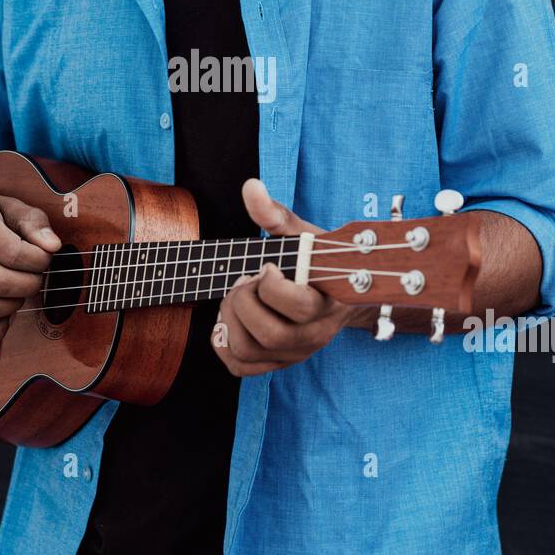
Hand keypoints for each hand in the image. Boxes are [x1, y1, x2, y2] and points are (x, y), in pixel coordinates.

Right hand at [0, 184, 61, 342]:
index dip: (40, 261)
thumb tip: (52, 247)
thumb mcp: (6, 204)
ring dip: (14, 305)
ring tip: (19, 288)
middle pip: (1, 285)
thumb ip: (33, 222)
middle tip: (35, 275)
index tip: (44, 257)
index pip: (13, 254)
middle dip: (30, 284)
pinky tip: (4, 313)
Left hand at [210, 178, 358, 376]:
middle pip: (269, 333)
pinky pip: (239, 367)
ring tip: (237, 296)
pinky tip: (230, 318)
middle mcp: (314, 335)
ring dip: (230, 319)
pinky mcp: (275, 364)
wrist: (331, 291)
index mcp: (328, 303)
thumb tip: (251, 187)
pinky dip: (222, 342)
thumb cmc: (312, 259)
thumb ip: (274, 214)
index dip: (272, 285)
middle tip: (244, 280)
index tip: (266, 266)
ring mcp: (294, 354)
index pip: (298, 306)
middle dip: (244, 301)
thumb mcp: (299, 234)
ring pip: (248, 352)